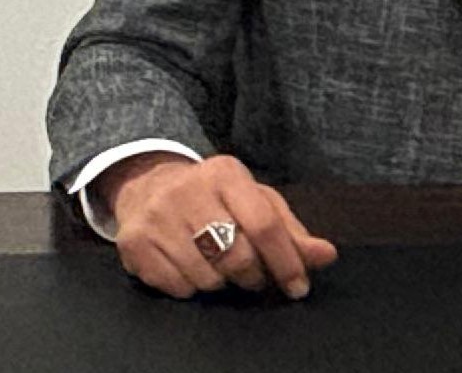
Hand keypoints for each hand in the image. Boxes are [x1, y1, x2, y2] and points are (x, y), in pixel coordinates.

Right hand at [96, 152, 337, 298]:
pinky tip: (189, 267)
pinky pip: (177, 288)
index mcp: (226, 173)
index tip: (299, 287)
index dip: (286, 261)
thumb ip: (290, 231)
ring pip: (207, 277)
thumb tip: (327, 255)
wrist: (149, 186)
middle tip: (253, 275)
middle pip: (237, 255)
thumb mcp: (254, 201)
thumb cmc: (214, 197)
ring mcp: (158, 216)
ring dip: (221, 282)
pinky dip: (191, 287)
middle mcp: (189, 190)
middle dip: (253, 276)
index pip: (264, 223)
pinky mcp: (134, 243)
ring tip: (218, 265)